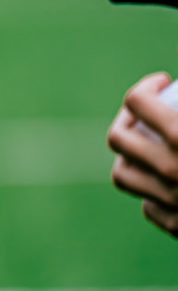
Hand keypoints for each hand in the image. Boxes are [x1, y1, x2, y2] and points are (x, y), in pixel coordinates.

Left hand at [106, 72, 177, 238]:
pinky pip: (149, 206)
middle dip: (127, 120)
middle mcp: (173, 170)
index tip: (161, 83)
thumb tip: (170, 86)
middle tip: (145, 115)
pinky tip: (168, 181)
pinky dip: (152, 192)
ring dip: (131, 158)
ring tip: (149, 147)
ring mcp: (173, 202)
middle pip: (117, 137)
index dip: (145, 86)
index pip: (137, 101)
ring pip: (123, 174)